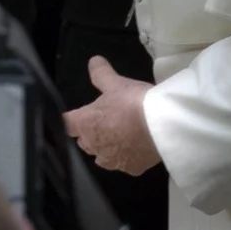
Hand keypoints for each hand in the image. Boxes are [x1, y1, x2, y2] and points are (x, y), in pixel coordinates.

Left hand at [64, 58, 159, 174]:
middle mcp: (94, 145)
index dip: (70, 119)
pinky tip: (136, 148)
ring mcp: (112, 160)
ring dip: (106, 148)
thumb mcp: (116, 83)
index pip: (66, 124)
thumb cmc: (134, 102)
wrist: (163, 125)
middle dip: (90, 133)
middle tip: (104, 121)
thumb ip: (101, 73)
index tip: (75, 117)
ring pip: (101, 156)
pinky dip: (127, 158)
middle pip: (83, 141)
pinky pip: (123, 164)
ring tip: (119, 136)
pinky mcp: (131, 168)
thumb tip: (93, 60)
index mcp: (84, 124)